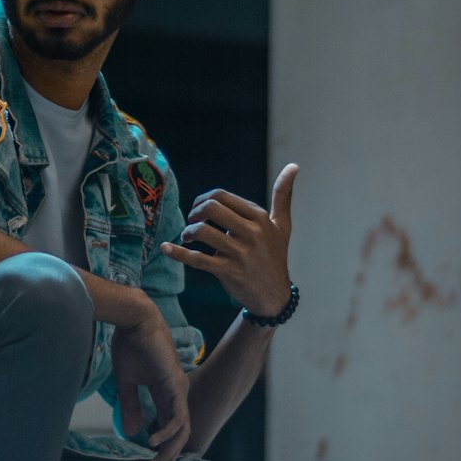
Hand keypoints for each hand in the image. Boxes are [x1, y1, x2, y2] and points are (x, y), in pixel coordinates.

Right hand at [111, 310, 190, 460]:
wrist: (134, 320)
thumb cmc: (130, 344)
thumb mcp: (127, 382)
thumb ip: (131, 406)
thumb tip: (133, 432)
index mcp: (165, 394)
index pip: (169, 429)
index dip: (161, 452)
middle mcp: (176, 395)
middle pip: (179, 436)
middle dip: (167, 460)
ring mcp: (178, 390)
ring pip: (181, 431)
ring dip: (168, 453)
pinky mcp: (175, 385)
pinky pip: (176, 417)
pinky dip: (166, 432)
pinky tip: (153, 442)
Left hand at [161, 163, 298, 315]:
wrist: (274, 295)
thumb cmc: (275, 255)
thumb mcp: (282, 224)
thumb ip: (283, 195)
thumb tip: (294, 165)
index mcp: (259, 217)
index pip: (222, 196)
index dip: (203, 198)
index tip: (198, 208)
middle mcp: (251, 233)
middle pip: (211, 208)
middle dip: (194, 211)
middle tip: (192, 220)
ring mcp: (239, 253)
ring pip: (203, 231)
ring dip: (187, 231)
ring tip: (187, 236)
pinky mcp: (228, 271)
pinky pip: (197, 259)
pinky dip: (178, 253)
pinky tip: (166, 248)